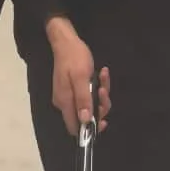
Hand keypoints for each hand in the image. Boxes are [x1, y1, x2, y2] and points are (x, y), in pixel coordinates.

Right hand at [48, 18, 111, 135]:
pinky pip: (89, 94)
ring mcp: (70, 95)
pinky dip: (97, 86)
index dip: (89, 129)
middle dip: (99, 105)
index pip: (75, 127)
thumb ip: (83, 99)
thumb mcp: (81, 78)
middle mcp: (65, 102)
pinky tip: (102, 73)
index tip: (103, 121)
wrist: (67, 41)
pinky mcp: (75, 88)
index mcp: (65, 102)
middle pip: (85, 116)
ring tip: (103, 77)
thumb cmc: (74, 57)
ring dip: (100, 94)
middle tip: (104, 90)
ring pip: (90, 104)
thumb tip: (85, 121)